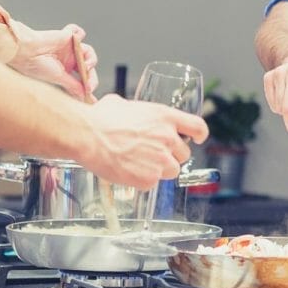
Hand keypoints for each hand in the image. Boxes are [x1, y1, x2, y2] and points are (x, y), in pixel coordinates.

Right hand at [10, 23, 97, 99]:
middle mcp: (68, 58)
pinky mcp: (66, 36)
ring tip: (86, 65)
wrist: (26, 51)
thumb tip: (85, 95)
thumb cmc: (37, 65)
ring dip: (91, 59)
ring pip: (88, 51)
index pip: (81, 78)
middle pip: (88, 65)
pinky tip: (76, 38)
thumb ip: (73, 85)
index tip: (93, 99)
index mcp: (65, 69)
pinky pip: (78, 32)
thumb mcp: (58, 77)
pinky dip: (79, 32)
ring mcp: (68, 47)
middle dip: (92, 76)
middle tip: (90, 86)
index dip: (89, 86)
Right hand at [82, 94, 206, 184]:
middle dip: (171, 155)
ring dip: (159, 169)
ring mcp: (160, 160)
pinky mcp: (149, 179)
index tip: (197, 139)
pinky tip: (127, 171)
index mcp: (166, 117)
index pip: (198, 127)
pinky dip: (142, 180)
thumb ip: (138, 111)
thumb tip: (128, 110)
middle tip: (151, 153)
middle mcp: (168, 138)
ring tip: (138, 163)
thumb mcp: (124, 104)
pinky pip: (152, 183)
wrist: (87, 136)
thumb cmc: (100, 118)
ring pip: (171, 171)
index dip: (199, 135)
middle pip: (184, 154)